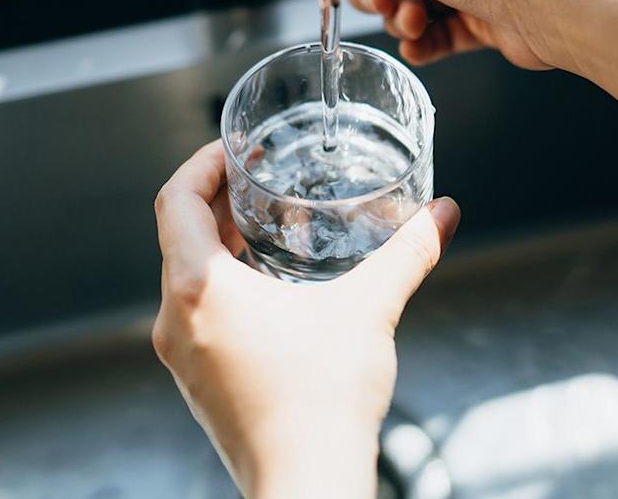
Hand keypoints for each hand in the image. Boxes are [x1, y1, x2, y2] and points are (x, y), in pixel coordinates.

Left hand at [152, 141, 460, 498]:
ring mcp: (181, 355)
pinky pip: (196, 312)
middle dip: (216, 199)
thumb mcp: (369, 311)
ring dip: (218, 243)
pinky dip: (221, 284)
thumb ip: (408, 254)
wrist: (307, 486)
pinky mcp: (197, 381)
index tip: (234, 151)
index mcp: (199, 289)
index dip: (202, 164)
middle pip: (178, 235)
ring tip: (264, 224)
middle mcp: (175, 319)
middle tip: (257, 178)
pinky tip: (268, 286)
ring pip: (185, 276)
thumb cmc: (323, 404)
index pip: (175, 200)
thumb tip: (442, 215)